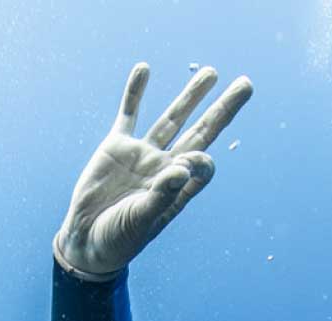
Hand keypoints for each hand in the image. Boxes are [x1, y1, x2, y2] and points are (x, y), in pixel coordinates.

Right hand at [53, 62, 251, 280]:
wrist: (85, 241)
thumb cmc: (117, 239)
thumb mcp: (140, 221)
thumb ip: (161, 195)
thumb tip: (183, 167)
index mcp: (178, 189)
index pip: (203, 164)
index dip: (202, 158)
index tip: (188, 160)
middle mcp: (165, 167)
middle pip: (201, 131)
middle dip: (223, 108)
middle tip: (246, 84)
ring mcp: (142, 154)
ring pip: (172, 118)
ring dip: (191, 95)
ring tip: (212, 72)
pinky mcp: (116, 147)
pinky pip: (128, 113)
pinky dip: (135, 92)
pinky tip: (144, 68)